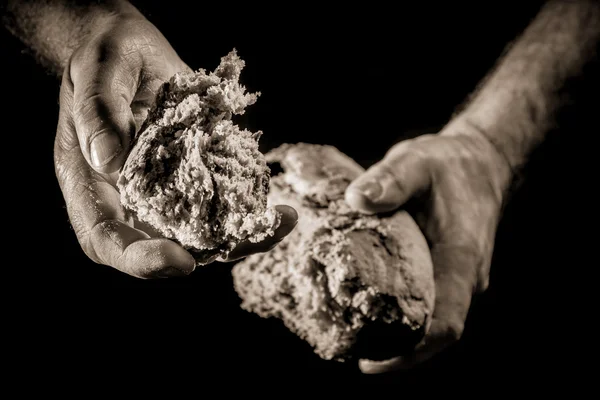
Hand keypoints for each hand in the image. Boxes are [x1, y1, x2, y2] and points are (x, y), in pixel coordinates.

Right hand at [54, 12, 296, 278]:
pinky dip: (251, 213)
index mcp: (91, 184)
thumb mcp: (99, 66)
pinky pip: (221, 208)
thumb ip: (98, 109)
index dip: (140, 259)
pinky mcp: (196, 182)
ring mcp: (166, 195)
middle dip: (210, 252)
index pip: (107, 240)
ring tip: (280, 221)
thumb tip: (108, 161)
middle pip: (162, 248)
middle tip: (253, 237)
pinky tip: (280, 208)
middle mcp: (130, 200)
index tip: (180, 261)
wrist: (133, 54)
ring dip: (242, 237)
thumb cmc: (108, 57)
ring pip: (200, 235)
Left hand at [344, 127, 511, 372]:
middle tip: (346, 350)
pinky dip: (397, 314)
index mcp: (461, 258)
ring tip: (350, 337)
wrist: (479, 162)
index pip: (445, 323)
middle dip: (393, 349)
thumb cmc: (450, 164)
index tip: (372, 361)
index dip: (411, 351)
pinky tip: (366, 309)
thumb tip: (355, 199)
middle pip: (432, 332)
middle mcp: (463, 276)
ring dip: (395, 335)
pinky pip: (425, 303)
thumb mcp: (418, 162)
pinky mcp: (445, 271)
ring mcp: (457, 276)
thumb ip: (391, 180)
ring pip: (429, 320)